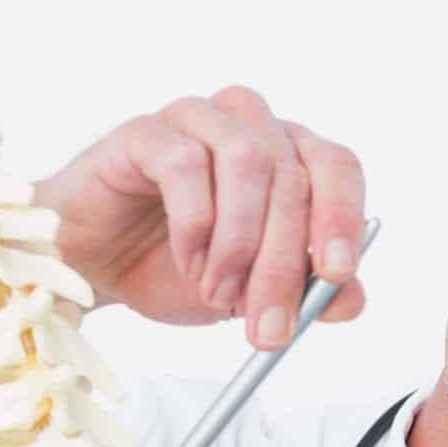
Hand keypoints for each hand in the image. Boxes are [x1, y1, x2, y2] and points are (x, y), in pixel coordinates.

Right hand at [35, 85, 368, 348]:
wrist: (96, 270)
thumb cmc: (176, 268)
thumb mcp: (253, 295)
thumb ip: (307, 294)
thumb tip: (350, 300)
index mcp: (288, 157)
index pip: (336, 168)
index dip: (342, 218)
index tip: (336, 273)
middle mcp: (250, 127)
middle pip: (293, 177)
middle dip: (283, 263)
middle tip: (268, 325)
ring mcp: (198, 120)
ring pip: (248, 161)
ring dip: (239, 243)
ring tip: (219, 294)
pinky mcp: (146, 131)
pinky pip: (185, 163)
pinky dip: (195, 226)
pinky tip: (188, 263)